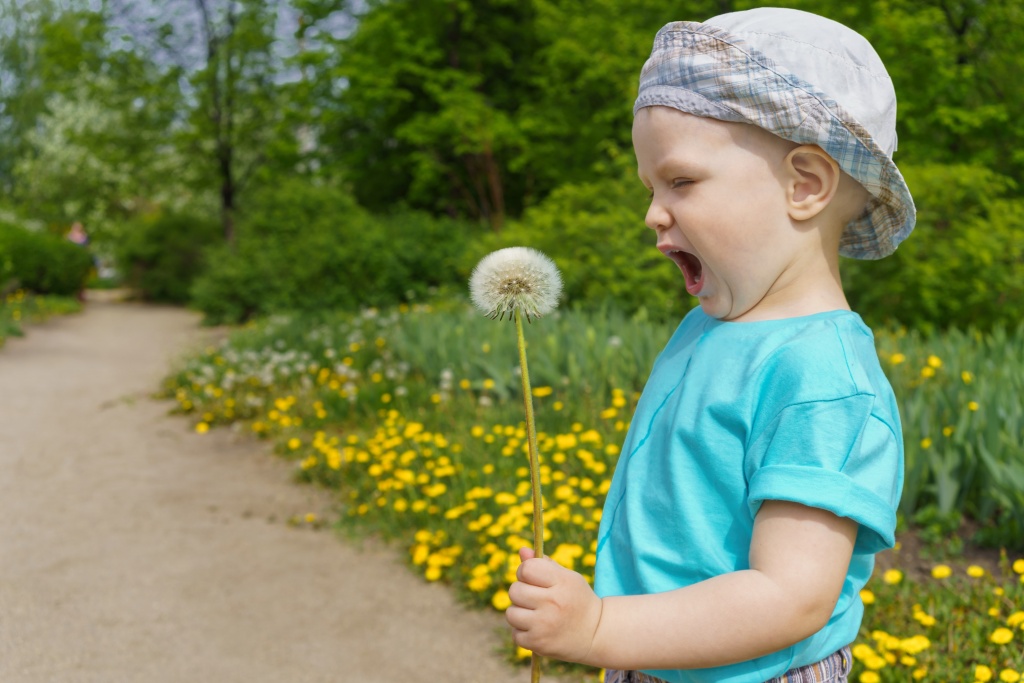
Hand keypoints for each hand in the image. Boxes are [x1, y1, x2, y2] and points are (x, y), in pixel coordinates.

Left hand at [505, 547, 603, 663]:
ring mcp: (545, 625)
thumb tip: (522, 550)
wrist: (596, 634)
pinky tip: (538, 630)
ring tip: (536, 615)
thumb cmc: (577, 600)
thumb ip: (544, 563)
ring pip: (511, 613)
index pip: (527, 569)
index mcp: (562, 582)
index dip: (525, 571)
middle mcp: (553, 603)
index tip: (532, 578)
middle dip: (521, 593)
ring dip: (519, 613)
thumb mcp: (567, 577)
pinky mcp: (538, 644)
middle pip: (514, 590)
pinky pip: (515, 634)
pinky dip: (523, 633)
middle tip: (535, 599)